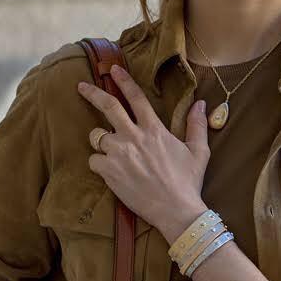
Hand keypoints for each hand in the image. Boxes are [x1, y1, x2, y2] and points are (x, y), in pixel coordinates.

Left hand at [77, 64, 209, 230]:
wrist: (176, 210)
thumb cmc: (188, 182)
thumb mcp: (199, 152)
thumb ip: (197, 125)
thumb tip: (200, 104)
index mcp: (154, 129)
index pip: (136, 97)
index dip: (123, 81)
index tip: (114, 70)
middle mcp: (134, 137)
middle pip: (108, 107)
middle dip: (92, 93)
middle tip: (81, 86)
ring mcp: (119, 154)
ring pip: (97, 137)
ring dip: (101, 140)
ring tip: (109, 148)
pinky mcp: (109, 172)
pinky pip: (94, 160)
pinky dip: (99, 163)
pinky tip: (110, 170)